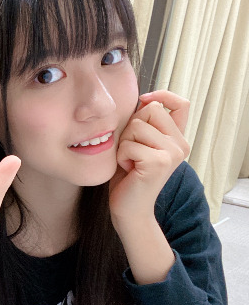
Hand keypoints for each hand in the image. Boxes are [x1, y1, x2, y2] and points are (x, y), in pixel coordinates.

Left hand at [109, 90, 189, 226]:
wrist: (129, 209)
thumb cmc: (129, 176)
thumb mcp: (137, 144)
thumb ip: (144, 124)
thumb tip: (144, 100)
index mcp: (177, 139)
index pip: (182, 104)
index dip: (162, 95)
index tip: (143, 99)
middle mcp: (180, 144)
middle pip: (151, 110)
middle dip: (132, 127)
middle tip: (131, 150)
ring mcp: (172, 153)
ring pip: (136, 126)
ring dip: (124, 144)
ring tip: (130, 161)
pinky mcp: (160, 162)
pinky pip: (129, 145)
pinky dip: (121, 156)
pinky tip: (129, 170)